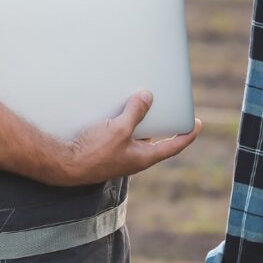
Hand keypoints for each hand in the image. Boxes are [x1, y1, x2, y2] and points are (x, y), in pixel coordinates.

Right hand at [46, 90, 201, 185]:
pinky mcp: (106, 151)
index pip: (173, 146)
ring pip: (136, 135)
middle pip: (155, 139)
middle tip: (165, 106)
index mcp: (144, 157)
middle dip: (160, 122)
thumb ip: (135, 113)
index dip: (187, 135)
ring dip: (139, 120)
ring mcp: (120, 155)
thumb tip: (148, 97)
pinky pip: (121, 134)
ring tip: (138, 102)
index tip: (196, 124)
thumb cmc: (94, 152)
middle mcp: (135, 158)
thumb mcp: (119, 129)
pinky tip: (115, 110)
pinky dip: (123, 122)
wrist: (66, 164)